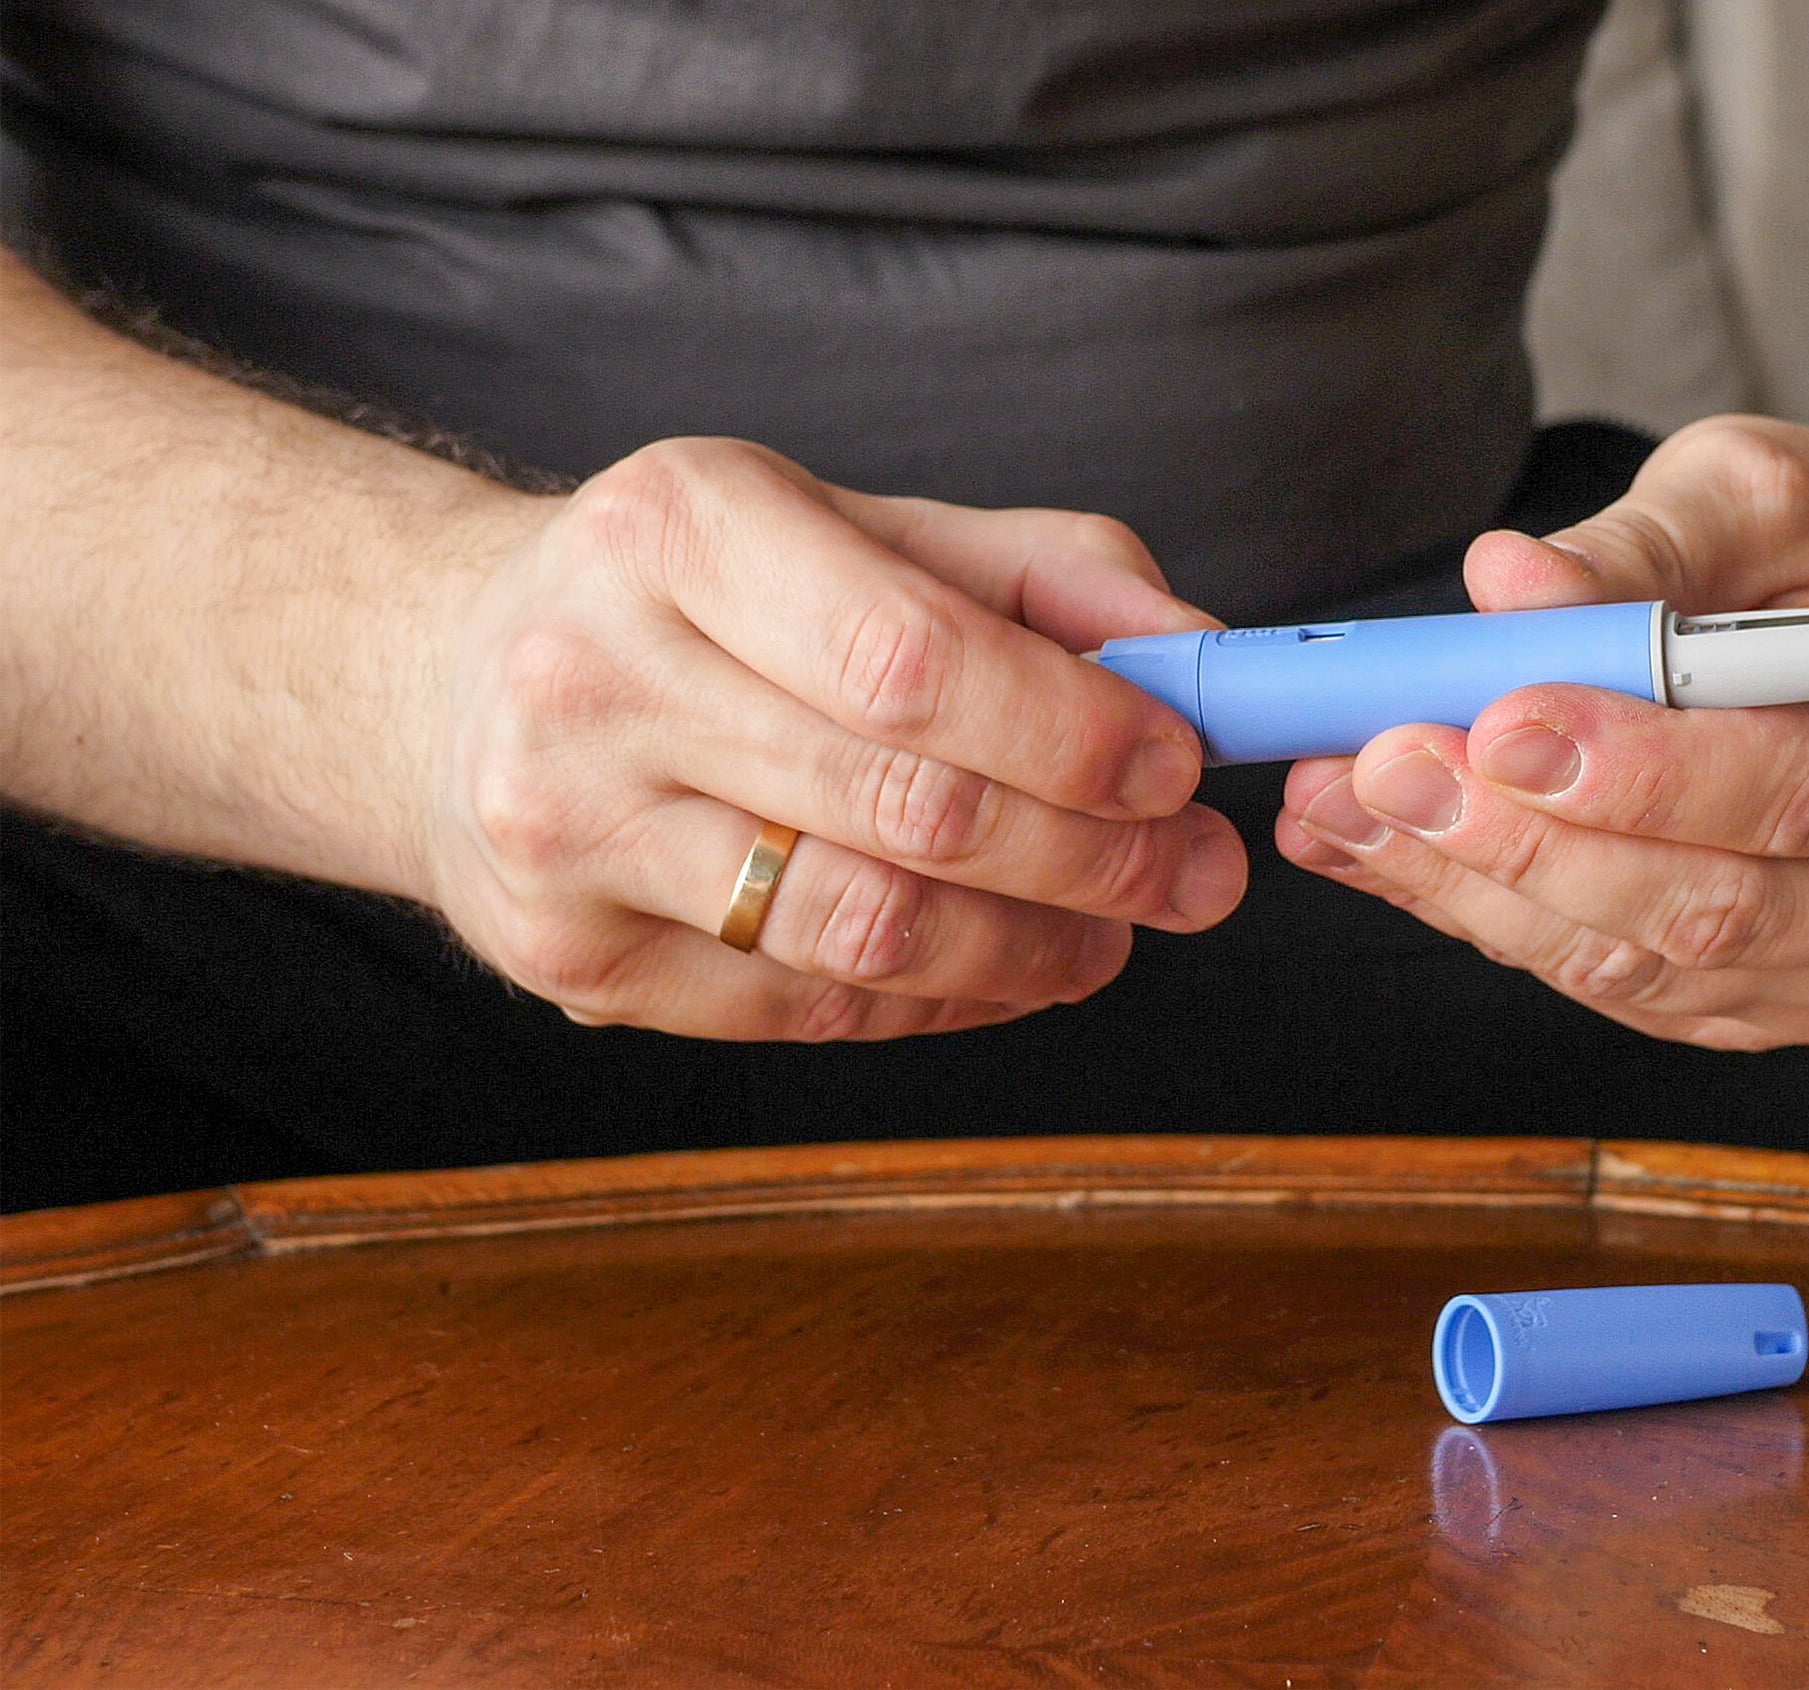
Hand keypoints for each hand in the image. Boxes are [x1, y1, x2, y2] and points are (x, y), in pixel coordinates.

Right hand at [427, 438, 1243, 1039]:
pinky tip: (1004, 968)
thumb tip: (1204, 661)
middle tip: (1196, 875)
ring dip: (1030, 948)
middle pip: (906, 806)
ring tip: (1116, 934)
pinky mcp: (568, 954)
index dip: (1070, 732)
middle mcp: (596, 673)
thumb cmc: (705, 596)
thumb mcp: (859, 527)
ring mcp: (565, 829)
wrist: (446, 678)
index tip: (1180, 767)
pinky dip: (938, 1000)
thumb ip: (1045, 579)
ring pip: (862, 930)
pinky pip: (804, 1007)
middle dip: (1091, 856)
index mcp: (678, 526)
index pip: (912, 657)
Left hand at [1277, 417, 1808, 1049]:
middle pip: (1723, 904)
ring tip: (1346, 799)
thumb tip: (1503, 585)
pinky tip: (1392, 848)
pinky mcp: (1782, 1008)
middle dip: (1531, 841)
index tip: (1498, 719)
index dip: (1646, 770)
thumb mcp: (1765, 488)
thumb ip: (1643, 542)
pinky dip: (1496, 921)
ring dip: (1482, 892)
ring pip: (1654, 967)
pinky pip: (1626, 990)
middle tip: (1386, 762)